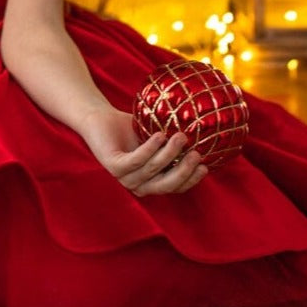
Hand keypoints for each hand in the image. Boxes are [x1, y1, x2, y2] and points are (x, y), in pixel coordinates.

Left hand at [80, 102, 207, 195]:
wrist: (101, 118)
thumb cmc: (131, 128)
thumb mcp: (157, 138)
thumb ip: (175, 145)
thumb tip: (204, 142)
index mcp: (150, 182)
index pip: (174, 188)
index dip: (191, 180)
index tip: (204, 166)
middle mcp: (138, 184)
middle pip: (165, 185)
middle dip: (184, 171)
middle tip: (196, 153)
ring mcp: (124, 177)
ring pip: (152, 170)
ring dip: (169, 153)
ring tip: (181, 136)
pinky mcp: (113, 166)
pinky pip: (136, 160)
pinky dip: (150, 148)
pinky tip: (160, 135)